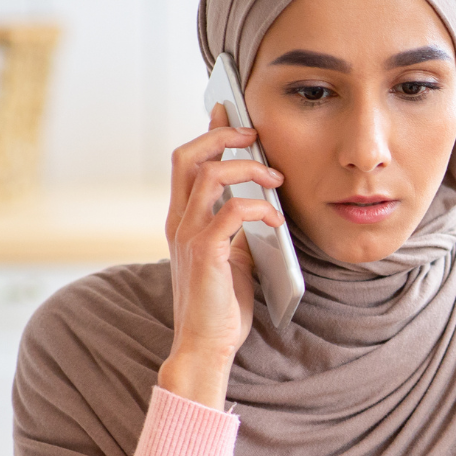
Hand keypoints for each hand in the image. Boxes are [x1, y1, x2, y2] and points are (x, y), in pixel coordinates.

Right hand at [157, 104, 286, 408]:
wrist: (206, 344)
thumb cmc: (221, 304)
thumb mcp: (231, 255)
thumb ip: (236, 227)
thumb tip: (261, 201)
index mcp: (182, 218)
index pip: (187, 161)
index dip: (208, 131)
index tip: (229, 110)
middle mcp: (178, 220)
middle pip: (188, 155)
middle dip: (223, 135)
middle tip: (255, 134)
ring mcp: (188, 235)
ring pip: (209, 174)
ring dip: (248, 168)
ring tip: (275, 179)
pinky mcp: (205, 252)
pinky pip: (231, 210)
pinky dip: (258, 206)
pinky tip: (277, 218)